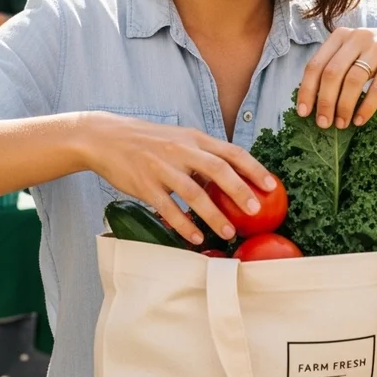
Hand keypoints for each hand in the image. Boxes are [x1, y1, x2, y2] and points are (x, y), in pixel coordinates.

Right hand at [84, 111, 274, 244]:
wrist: (105, 138)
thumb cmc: (147, 141)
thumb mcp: (178, 139)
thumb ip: (202, 155)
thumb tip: (230, 177)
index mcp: (194, 138)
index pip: (231, 151)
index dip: (253, 168)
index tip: (271, 185)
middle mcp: (181, 150)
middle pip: (218, 170)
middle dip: (239, 191)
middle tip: (256, 211)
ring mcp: (162, 167)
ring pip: (194, 193)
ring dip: (214, 215)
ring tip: (229, 232)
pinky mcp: (145, 184)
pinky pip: (167, 208)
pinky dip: (183, 224)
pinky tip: (195, 238)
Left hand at [296, 26, 376, 129]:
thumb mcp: (356, 54)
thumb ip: (337, 68)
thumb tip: (314, 102)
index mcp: (341, 36)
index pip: (315, 65)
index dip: (307, 90)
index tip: (304, 113)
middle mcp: (357, 37)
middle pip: (331, 73)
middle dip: (324, 102)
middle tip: (323, 124)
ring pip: (353, 79)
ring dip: (344, 106)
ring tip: (341, 125)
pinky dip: (367, 106)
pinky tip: (360, 120)